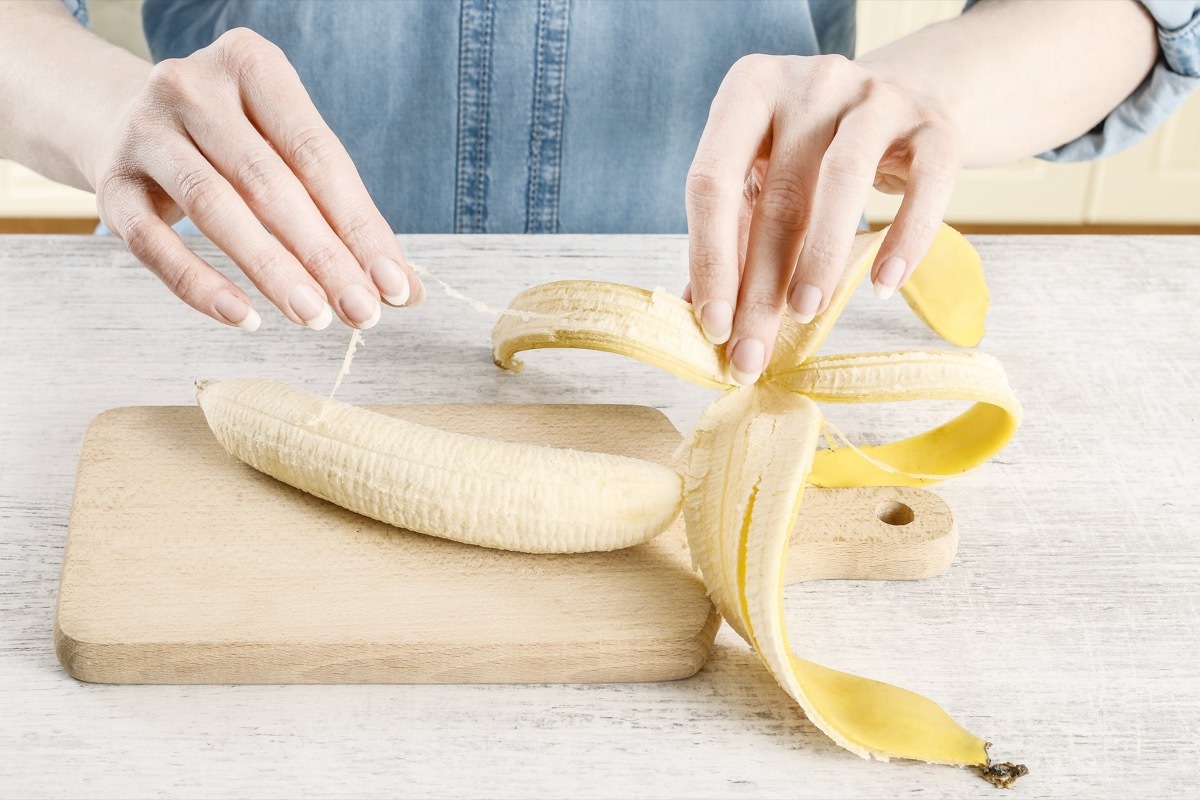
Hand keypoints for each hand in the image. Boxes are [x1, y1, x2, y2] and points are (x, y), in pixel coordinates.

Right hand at [90, 28, 420, 330]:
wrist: (124, 120)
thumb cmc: (235, 143)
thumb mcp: (289, 153)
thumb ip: (345, 215)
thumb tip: (408, 289)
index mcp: (253, 65)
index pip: (319, 155)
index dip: (359, 225)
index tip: (394, 284)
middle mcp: (193, 87)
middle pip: (270, 184)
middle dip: (324, 257)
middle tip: (362, 313)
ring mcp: (145, 132)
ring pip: (216, 209)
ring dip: (272, 272)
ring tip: (315, 318)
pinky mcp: (110, 183)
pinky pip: (155, 244)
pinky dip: (201, 286)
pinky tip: (245, 317)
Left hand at [685, 54, 962, 383]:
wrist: (905, 96)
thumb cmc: (812, 151)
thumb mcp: (762, 176)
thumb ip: (732, 235)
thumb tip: (697, 315)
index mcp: (748, 90)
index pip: (711, 181)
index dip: (709, 259)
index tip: (712, 326)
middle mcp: (809, 83)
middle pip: (778, 197)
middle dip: (762, 288)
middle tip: (752, 354)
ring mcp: (875, 96)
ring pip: (844, 182)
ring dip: (821, 258)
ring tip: (805, 313)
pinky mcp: (933, 122)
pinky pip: (925, 186)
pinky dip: (904, 240)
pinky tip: (882, 286)